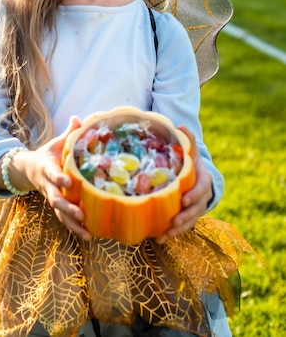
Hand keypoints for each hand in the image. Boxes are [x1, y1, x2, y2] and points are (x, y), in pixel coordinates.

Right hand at [23, 116, 92, 241]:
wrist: (29, 170)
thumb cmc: (48, 154)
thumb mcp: (56, 143)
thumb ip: (69, 133)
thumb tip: (79, 118)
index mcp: (48, 168)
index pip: (53, 174)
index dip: (59, 178)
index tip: (68, 182)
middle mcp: (48, 186)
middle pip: (56, 199)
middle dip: (67, 208)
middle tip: (81, 214)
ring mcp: (51, 197)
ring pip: (60, 213)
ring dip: (73, 224)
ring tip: (88, 233)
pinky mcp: (56, 206)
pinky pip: (64, 219)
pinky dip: (75, 229)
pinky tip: (89, 235)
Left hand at [155, 125, 212, 243]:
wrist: (196, 174)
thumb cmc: (191, 160)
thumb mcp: (190, 150)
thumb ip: (187, 139)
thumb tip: (180, 125)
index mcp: (203, 180)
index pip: (201, 189)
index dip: (194, 195)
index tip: (184, 199)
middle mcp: (201, 197)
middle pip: (196, 209)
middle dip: (185, 217)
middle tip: (173, 222)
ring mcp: (195, 208)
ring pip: (189, 221)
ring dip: (178, 229)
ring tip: (165, 234)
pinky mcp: (187, 216)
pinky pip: (181, 226)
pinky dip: (172, 233)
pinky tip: (159, 238)